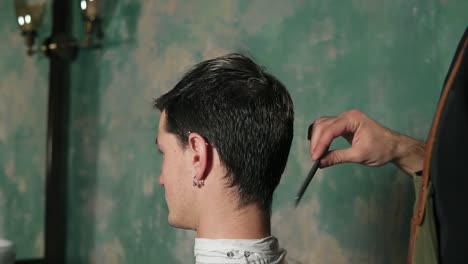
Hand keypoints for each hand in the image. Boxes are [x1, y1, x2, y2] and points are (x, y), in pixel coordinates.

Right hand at [309, 109, 424, 173]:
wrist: (395, 147)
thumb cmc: (382, 149)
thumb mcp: (359, 155)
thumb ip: (337, 157)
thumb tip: (320, 162)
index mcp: (352, 119)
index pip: (330, 130)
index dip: (320, 144)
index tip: (315, 158)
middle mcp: (347, 116)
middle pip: (323, 125)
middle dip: (316, 142)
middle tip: (314, 158)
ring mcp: (345, 120)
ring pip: (322, 125)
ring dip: (317, 139)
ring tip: (316, 154)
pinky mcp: (343, 126)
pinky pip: (327, 128)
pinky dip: (321, 138)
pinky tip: (320, 148)